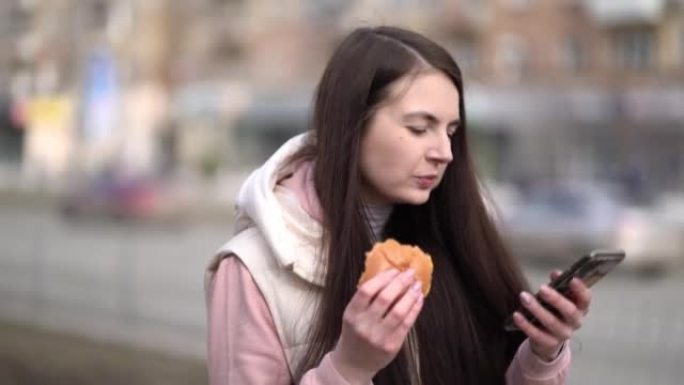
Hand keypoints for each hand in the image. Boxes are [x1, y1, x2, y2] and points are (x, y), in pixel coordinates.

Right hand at [330, 268, 423, 383]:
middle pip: (385, 298)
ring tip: (416, 285)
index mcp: (352, 314)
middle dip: (400, 282)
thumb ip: (366, 298)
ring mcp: (378, 336)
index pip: (366, 290)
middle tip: (409, 273)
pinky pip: (407, 323)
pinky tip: (418, 299)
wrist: (354, 362)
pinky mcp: (392, 345)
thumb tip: (389, 274)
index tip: (394, 270)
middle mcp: (364, 325)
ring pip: (399, 311)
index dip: (382, 278)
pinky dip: (415, 309)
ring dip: (410, 295)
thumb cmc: (355, 332)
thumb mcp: (353, 314)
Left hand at [512, 270, 591, 360]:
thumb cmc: (555, 311)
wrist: (548, 339)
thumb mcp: (558, 298)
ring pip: (551, 322)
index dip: (581, 290)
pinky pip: (537, 334)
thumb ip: (557, 285)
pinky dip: (526, 324)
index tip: (572, 280)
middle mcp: (575, 322)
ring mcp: (563, 334)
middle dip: (556, 299)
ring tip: (524, 297)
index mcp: (580, 308)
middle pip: (570, 311)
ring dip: (536, 309)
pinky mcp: (549, 343)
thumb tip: (556, 273)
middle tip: (541, 288)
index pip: (585, 299)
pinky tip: (517, 315)